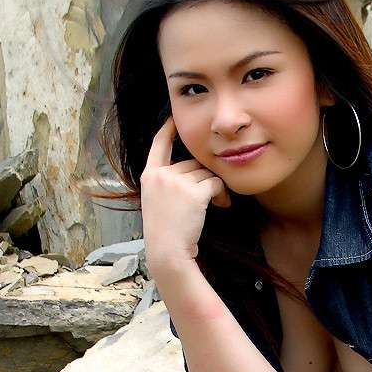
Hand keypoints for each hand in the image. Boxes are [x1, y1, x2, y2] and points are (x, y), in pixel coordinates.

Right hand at [140, 114, 230, 278]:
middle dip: (204, 178)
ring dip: (215, 187)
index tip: (174, 119)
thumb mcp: (157, 202)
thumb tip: (194, 170)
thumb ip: (168, 183)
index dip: (167, 130)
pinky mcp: (193, 192)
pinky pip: (216, 183)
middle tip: (212, 196)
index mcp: (149, 176)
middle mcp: (161, 175)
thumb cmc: (165, 234)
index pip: (159, 145)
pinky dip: (222, 194)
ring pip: (206, 173)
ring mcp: (176, 182)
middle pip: (192, 163)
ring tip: (217, 203)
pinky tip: (222, 205)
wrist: (167, 252)